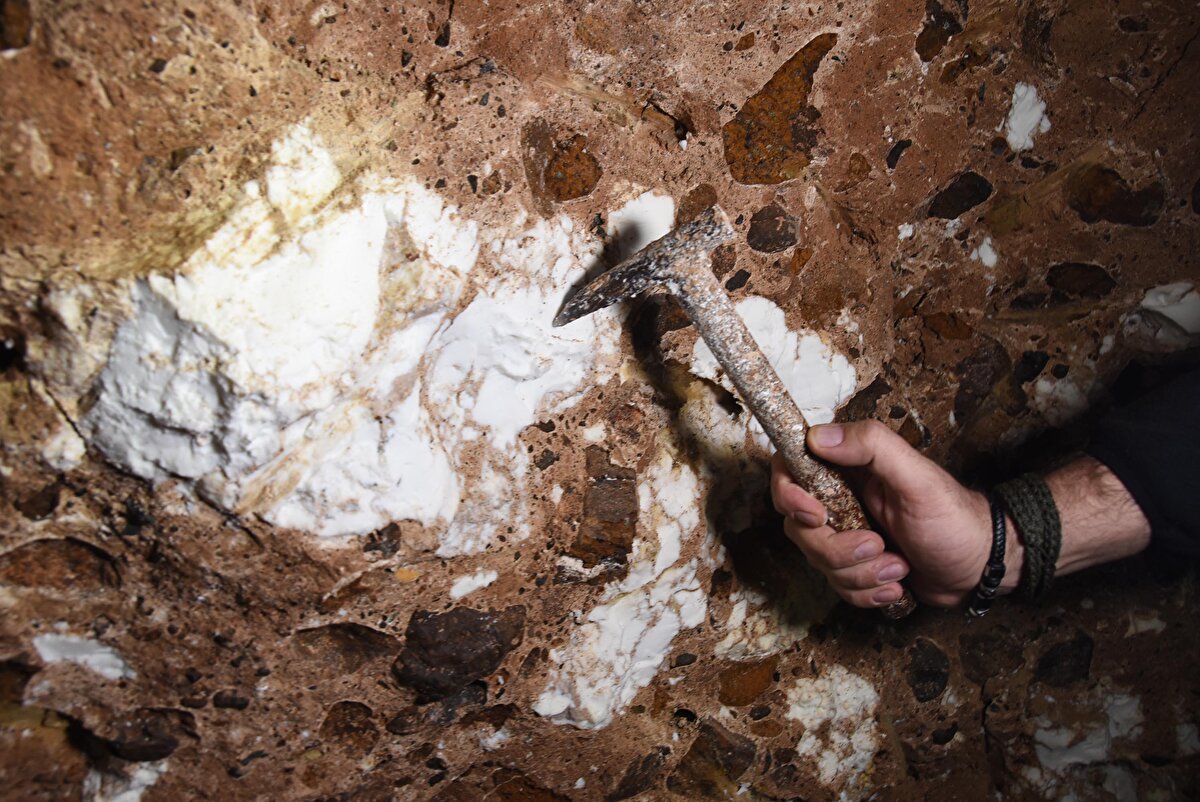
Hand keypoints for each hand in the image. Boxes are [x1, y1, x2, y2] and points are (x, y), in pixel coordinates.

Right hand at [771, 420, 1003, 607]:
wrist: (979, 566)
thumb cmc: (954, 518)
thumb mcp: (917, 476)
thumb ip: (872, 446)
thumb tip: (819, 436)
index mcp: (848, 469)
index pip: (789, 470)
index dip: (789, 495)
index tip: (815, 515)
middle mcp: (839, 499)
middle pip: (798, 527)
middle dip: (836, 549)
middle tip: (877, 545)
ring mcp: (845, 534)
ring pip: (818, 562)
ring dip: (860, 574)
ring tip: (899, 567)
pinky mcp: (854, 567)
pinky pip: (838, 586)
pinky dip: (867, 592)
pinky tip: (897, 584)